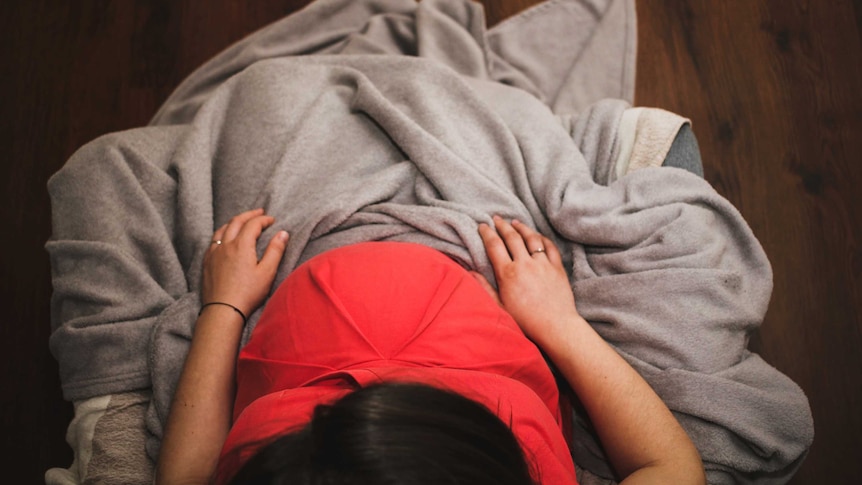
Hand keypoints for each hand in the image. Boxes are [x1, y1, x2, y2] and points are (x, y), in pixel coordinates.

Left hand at [202, 208, 288, 316]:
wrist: (222, 310)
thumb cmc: (247, 293)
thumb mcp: (267, 272)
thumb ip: (275, 250)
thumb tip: (283, 233)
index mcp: (241, 245)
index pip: (253, 224)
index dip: (263, 219)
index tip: (272, 220)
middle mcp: (225, 245)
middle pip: (236, 222)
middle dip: (249, 215)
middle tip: (259, 213)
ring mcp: (213, 253)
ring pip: (222, 229)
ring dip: (234, 222)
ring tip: (241, 221)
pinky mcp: (206, 262)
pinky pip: (213, 241)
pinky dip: (222, 233)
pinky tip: (225, 239)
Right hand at [477, 216, 579, 341]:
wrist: (555, 326)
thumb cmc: (526, 321)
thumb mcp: (499, 307)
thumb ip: (484, 287)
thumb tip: (469, 272)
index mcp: (508, 274)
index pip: (495, 246)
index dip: (487, 233)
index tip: (483, 226)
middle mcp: (525, 264)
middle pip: (512, 237)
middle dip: (502, 225)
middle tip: (496, 219)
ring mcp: (543, 264)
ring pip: (531, 238)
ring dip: (521, 228)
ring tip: (515, 222)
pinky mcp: (557, 267)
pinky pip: (549, 246)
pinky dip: (541, 238)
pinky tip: (536, 235)